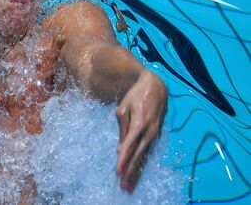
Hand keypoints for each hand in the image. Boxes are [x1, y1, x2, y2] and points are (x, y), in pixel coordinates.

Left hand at [116, 70, 166, 191]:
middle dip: (131, 171)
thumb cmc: (135, 96)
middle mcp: (149, 131)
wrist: (156, 87)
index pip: (129, 146)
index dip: (123, 160)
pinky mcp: (157, 135)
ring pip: (145, 156)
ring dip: (137, 171)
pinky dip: (143, 163)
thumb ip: (123, 128)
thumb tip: (120, 148)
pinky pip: (148, 151)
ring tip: (130, 185)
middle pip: (138, 155)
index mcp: (139, 124)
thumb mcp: (124, 108)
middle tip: (124, 186)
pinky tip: (138, 174)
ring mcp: (155, 134)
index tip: (118, 172)